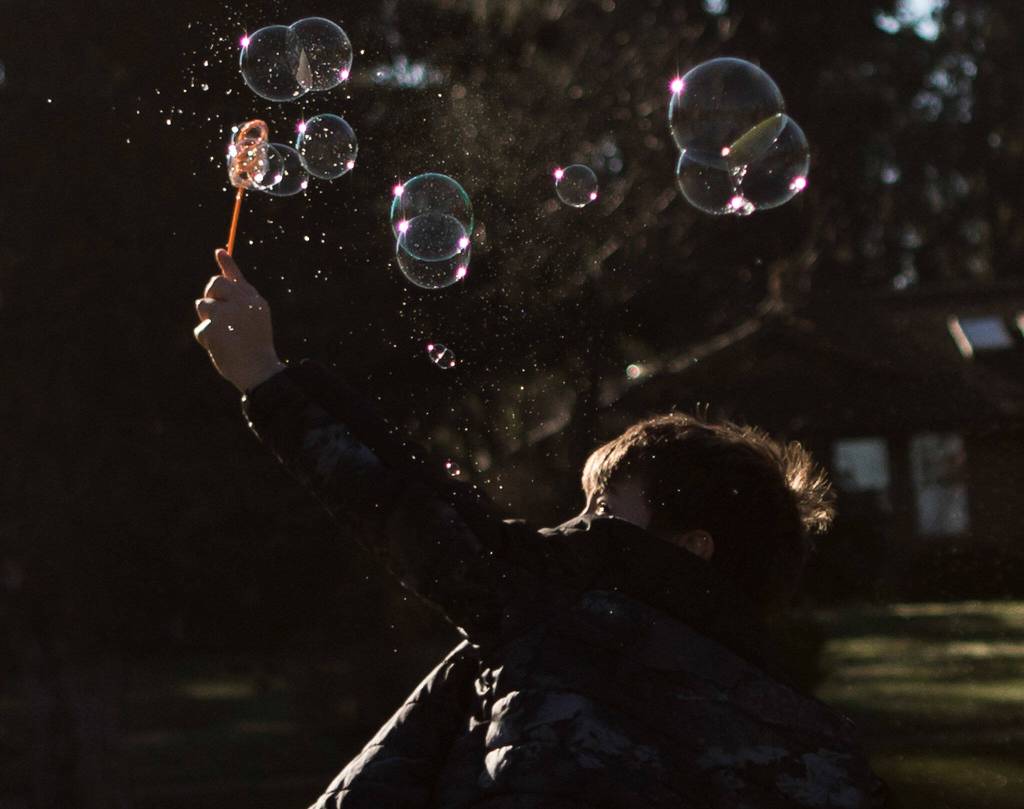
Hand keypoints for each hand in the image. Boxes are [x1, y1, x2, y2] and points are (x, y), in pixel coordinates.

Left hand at [194, 249, 285, 392]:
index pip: (236, 277)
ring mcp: (227, 313)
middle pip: (214, 284)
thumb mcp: (254, 320)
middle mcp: (242, 302)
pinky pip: (200, 328)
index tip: (219, 252)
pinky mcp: (213, 327)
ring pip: (203, 305)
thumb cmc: (255, 347)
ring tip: (223, 336)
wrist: (259, 370)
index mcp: (254, 300)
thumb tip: (221, 281)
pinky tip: (220, 348)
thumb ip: (240, 301)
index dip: (227, 264)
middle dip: (210, 296)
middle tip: (216, 313)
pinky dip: (206, 340)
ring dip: (207, 320)